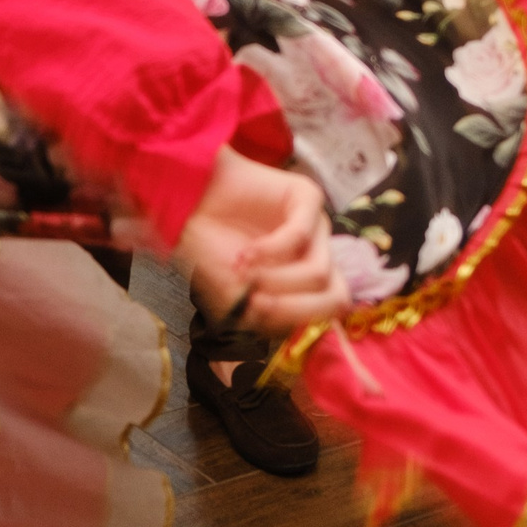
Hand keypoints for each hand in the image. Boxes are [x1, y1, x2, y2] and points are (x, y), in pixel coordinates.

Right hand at [169, 146, 347, 335]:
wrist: (189, 202)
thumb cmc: (212, 251)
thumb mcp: (236, 299)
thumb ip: (267, 318)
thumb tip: (289, 330)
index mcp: (307, 283)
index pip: (327, 315)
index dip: (295, 324)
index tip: (258, 320)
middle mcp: (318, 255)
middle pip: (337, 298)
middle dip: (295, 309)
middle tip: (256, 303)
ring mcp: (317, 227)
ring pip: (318, 273)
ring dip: (276, 281)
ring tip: (242, 272)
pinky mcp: (306, 197)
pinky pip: (301, 237)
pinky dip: (270, 252)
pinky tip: (245, 254)